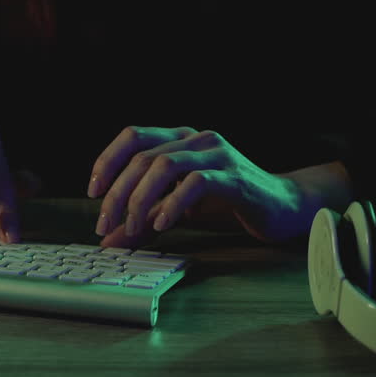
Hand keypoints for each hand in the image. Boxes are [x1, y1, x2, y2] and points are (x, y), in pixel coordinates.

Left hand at [87, 126, 307, 247]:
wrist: (282, 208)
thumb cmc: (226, 205)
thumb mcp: (175, 212)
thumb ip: (142, 221)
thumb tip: (107, 240)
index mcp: (178, 139)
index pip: (132, 136)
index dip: (108, 160)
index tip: (93, 192)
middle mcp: (195, 139)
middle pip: (143, 156)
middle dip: (118, 192)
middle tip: (106, 224)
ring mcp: (216, 154)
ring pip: (164, 165)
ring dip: (141, 198)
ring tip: (133, 227)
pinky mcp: (234, 177)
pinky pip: (195, 183)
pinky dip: (173, 204)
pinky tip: (163, 225)